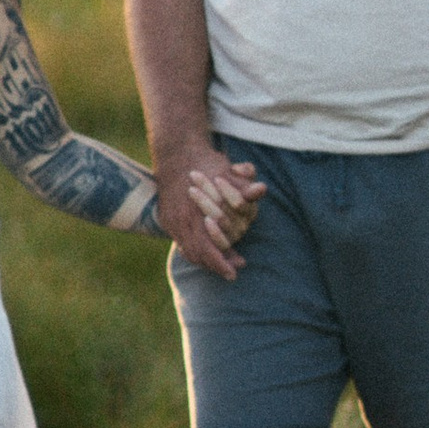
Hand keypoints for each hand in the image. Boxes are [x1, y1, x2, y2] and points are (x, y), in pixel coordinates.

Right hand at [155, 141, 257, 279]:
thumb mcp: (227, 171)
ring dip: (205, 260)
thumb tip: (261, 189)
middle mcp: (181, 220)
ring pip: (188, 250)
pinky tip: (206, 253)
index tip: (235, 272)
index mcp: (196, 212)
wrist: (177, 154)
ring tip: (221, 265)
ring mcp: (171, 221)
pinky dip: (193, 251)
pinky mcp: (166, 219)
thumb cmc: (206, 163)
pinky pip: (180, 242)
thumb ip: (243, 185)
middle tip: (231, 274)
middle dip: (215, 266)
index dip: (221, 262)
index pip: (208, 247)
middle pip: (197, 254)